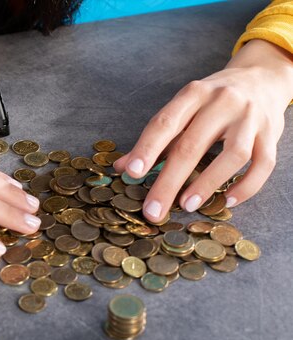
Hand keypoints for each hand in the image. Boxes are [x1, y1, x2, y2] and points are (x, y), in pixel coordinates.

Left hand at [113, 39, 292, 221]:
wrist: (262, 75)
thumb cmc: (213, 99)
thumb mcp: (182, 108)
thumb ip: (156, 138)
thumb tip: (122, 168)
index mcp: (193, 94)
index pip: (165, 122)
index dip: (147, 149)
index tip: (132, 173)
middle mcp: (222, 102)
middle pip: (192, 145)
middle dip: (169, 181)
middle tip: (153, 210)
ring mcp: (251, 118)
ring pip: (232, 154)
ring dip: (207, 183)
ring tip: (187, 205)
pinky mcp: (272, 134)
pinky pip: (263, 164)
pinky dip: (246, 186)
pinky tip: (227, 200)